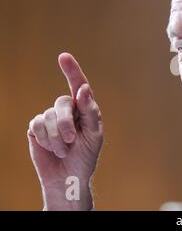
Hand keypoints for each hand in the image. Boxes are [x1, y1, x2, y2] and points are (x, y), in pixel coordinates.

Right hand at [27, 53, 102, 209]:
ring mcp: (50, 117)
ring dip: (58, 138)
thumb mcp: (94, 135)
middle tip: (72, 140)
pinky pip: (37, 125)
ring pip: (49, 116)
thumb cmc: (86, 155)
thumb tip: (83, 89)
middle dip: (67, 123)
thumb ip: (90, 111)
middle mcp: (67, 109)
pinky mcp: (37, 128)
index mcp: (84, 108)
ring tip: (64, 150)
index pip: (78, 85)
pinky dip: (47, 139)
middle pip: (62, 102)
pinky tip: (52, 148)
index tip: (63, 56)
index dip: (72, 70)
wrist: (68, 176)